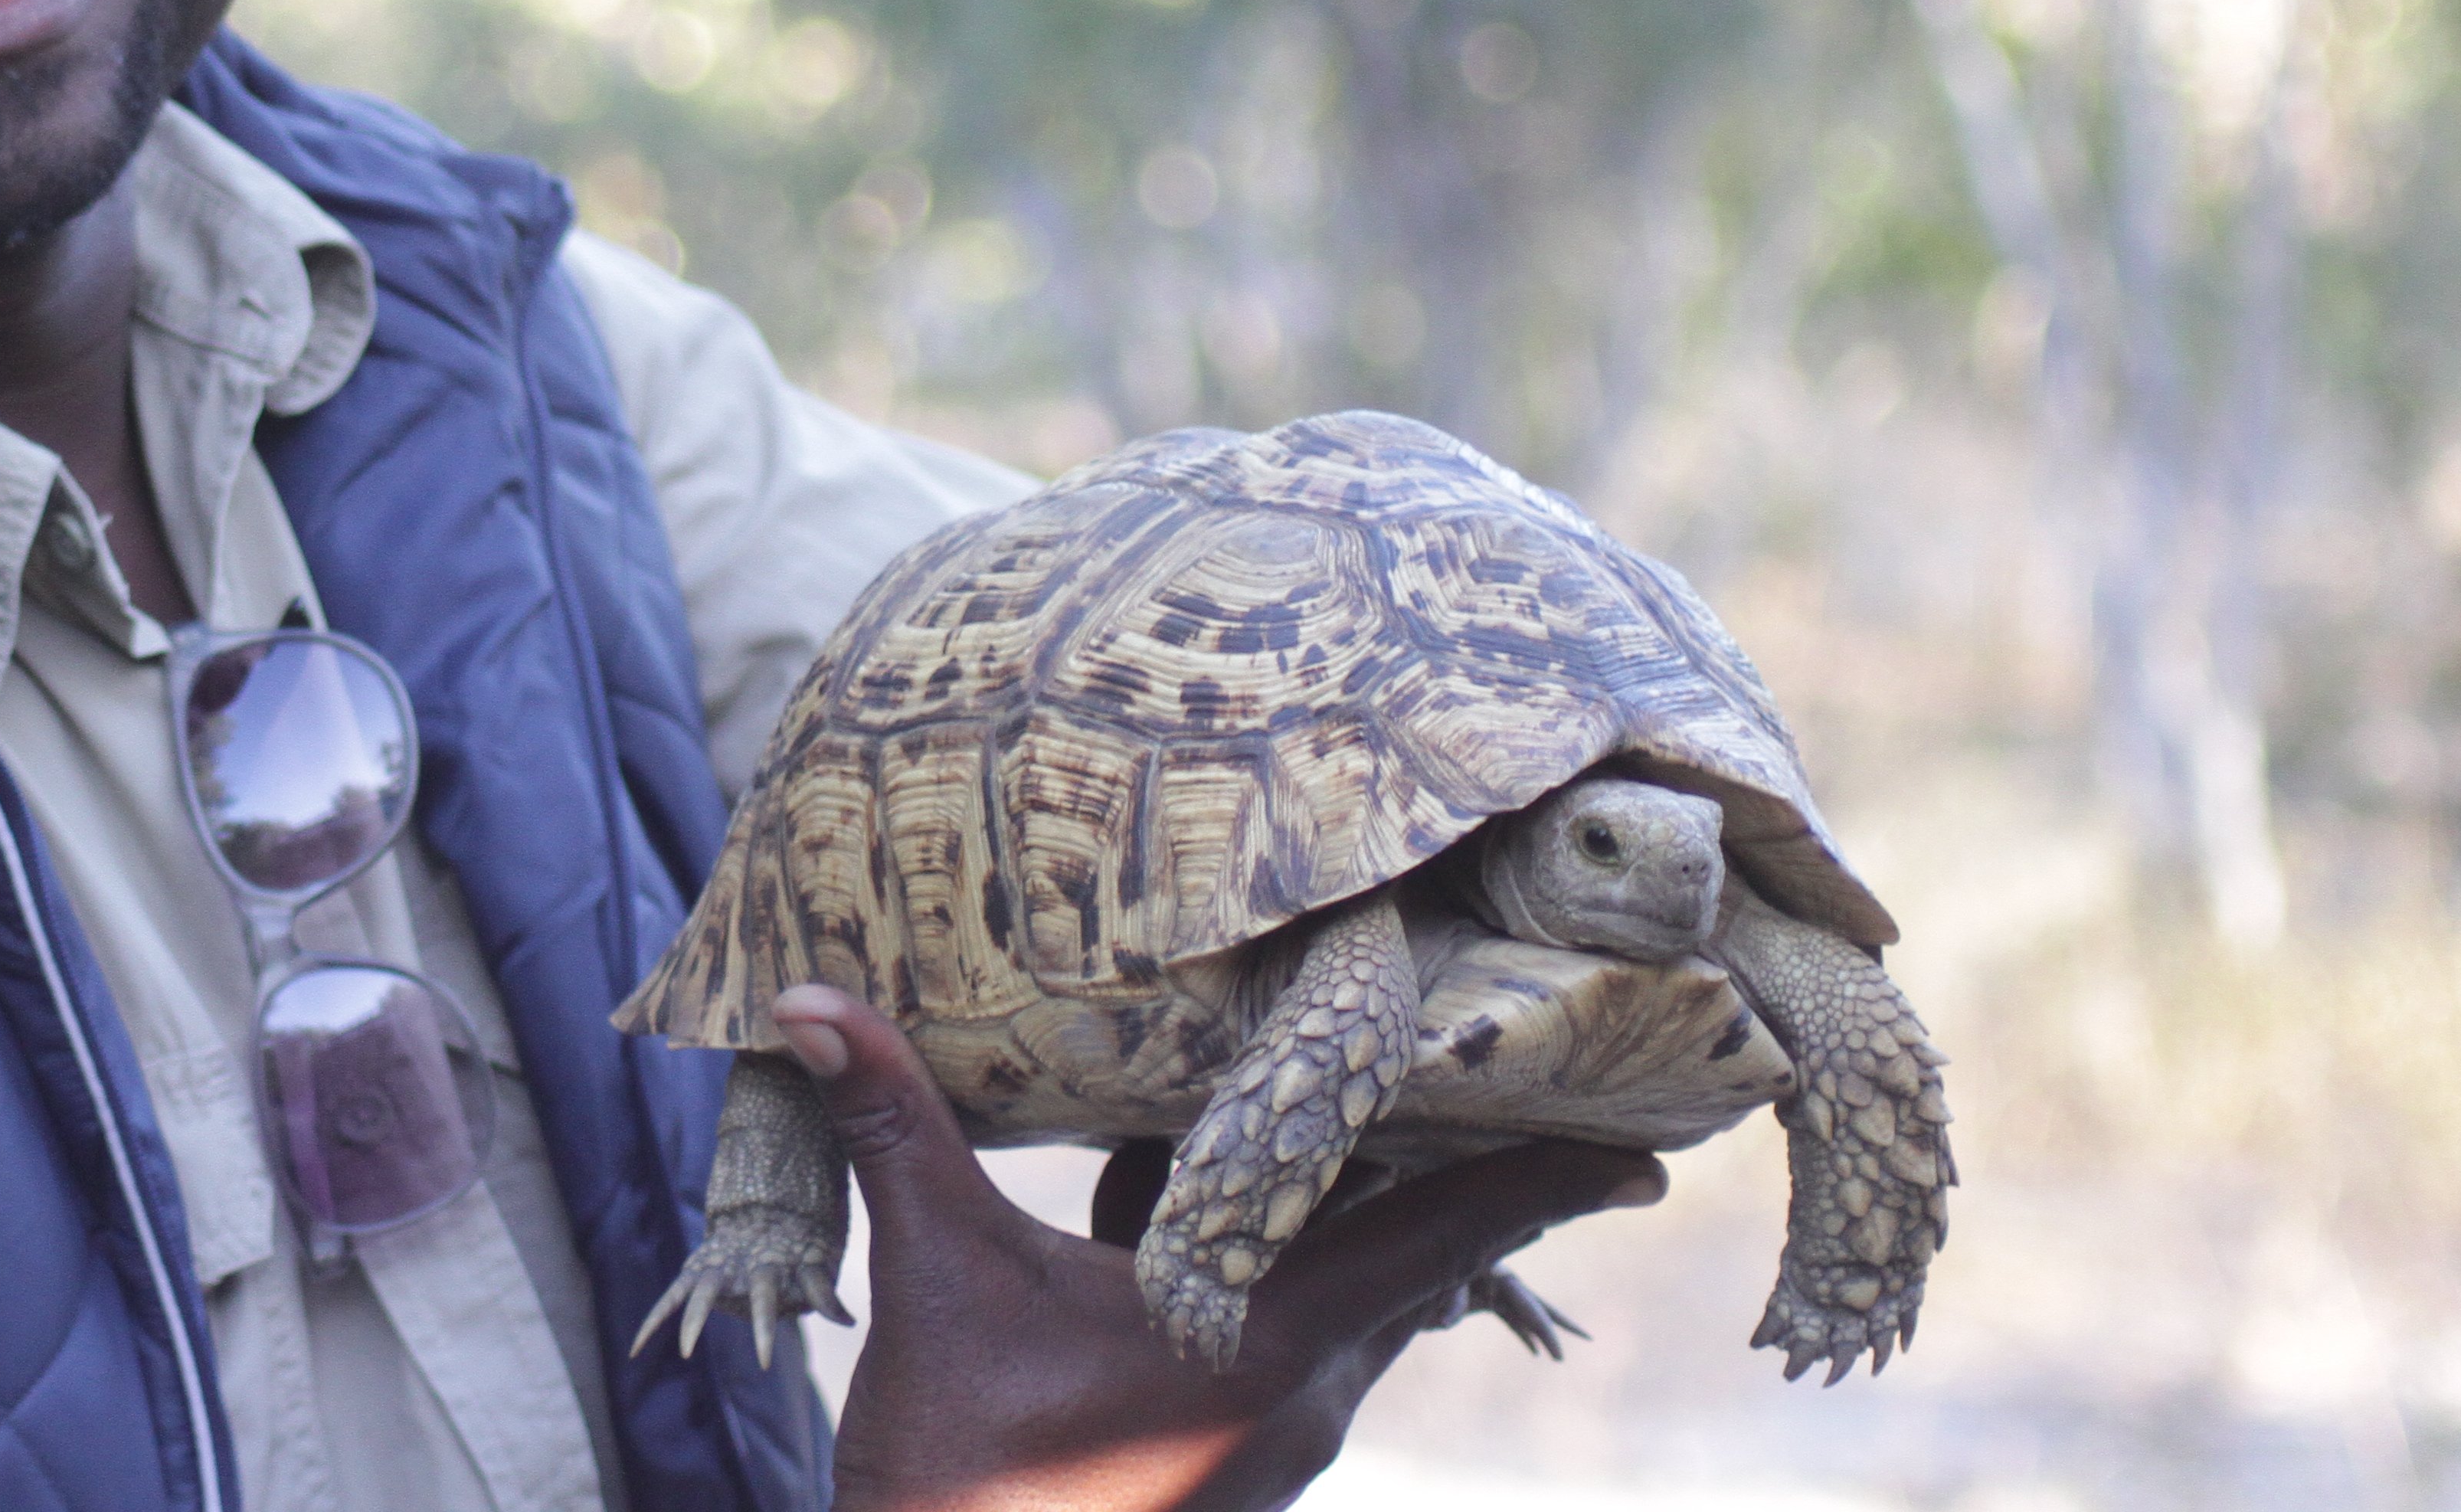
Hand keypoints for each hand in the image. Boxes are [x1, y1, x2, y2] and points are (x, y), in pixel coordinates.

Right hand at [773, 984, 1661, 1511]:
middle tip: (1501, 1068)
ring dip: (1338, 1207)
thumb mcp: (933, 1283)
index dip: (1548, 1177)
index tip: (1651, 1134)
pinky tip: (1171, 1213)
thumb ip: (896, 1128)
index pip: (1446, 1229)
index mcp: (1270, 1337)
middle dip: (1447, 1160)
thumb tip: (808, 997)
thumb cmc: (960, 1477)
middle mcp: (1303, 1389)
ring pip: (1346, 1292)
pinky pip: (1286, 1336)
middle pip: (1412, 1249)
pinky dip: (1263, 1265)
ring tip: (1339, 1108)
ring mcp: (1272, 1436)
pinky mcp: (1230, 1462)